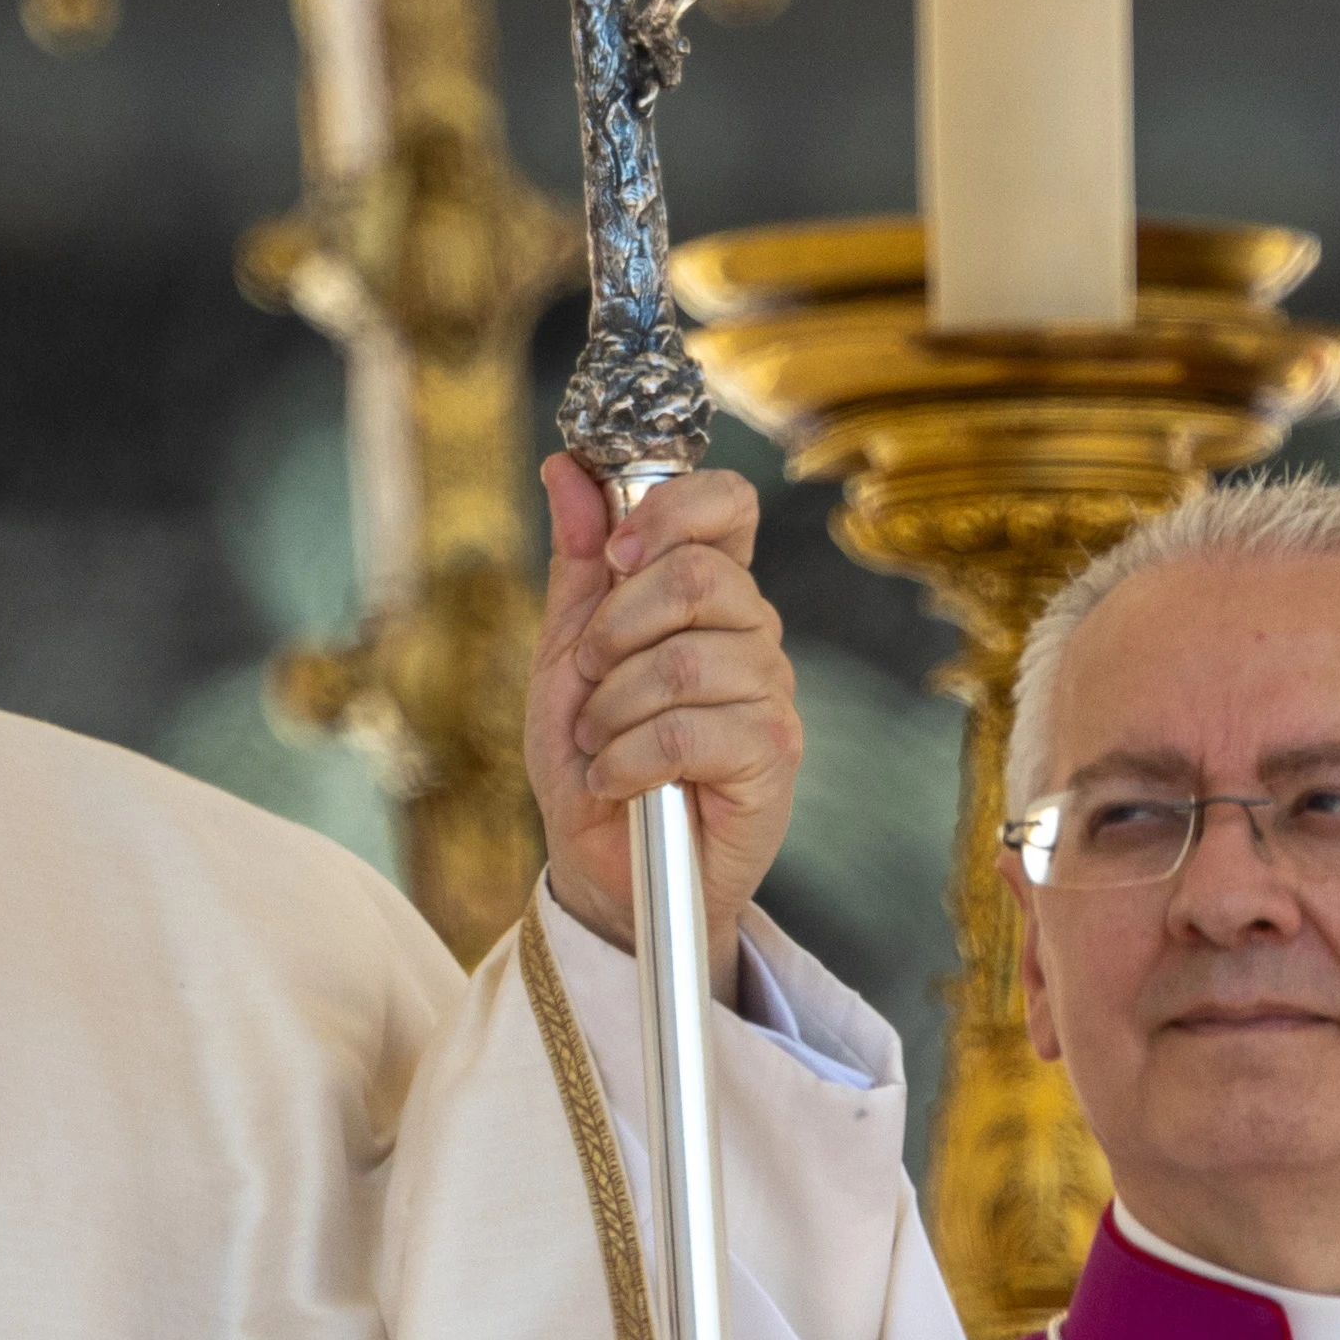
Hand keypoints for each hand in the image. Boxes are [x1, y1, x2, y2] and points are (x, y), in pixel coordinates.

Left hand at [529, 457, 799, 970]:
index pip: (729, 504)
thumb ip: (578, 565)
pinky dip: (628, 758)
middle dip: (613, 629)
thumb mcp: (567, 654)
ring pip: (683, 661)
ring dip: (611, 709)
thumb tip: (566, 469)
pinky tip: (617, 782)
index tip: (614, 553)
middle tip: (588, 677)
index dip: (671, 508)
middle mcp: (753, 634)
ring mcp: (770, 695)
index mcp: (710, 596)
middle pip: (697, 577)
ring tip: (600, 743)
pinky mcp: (773, 758)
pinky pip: (689, 730)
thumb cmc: (593, 760)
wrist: (604, 869)